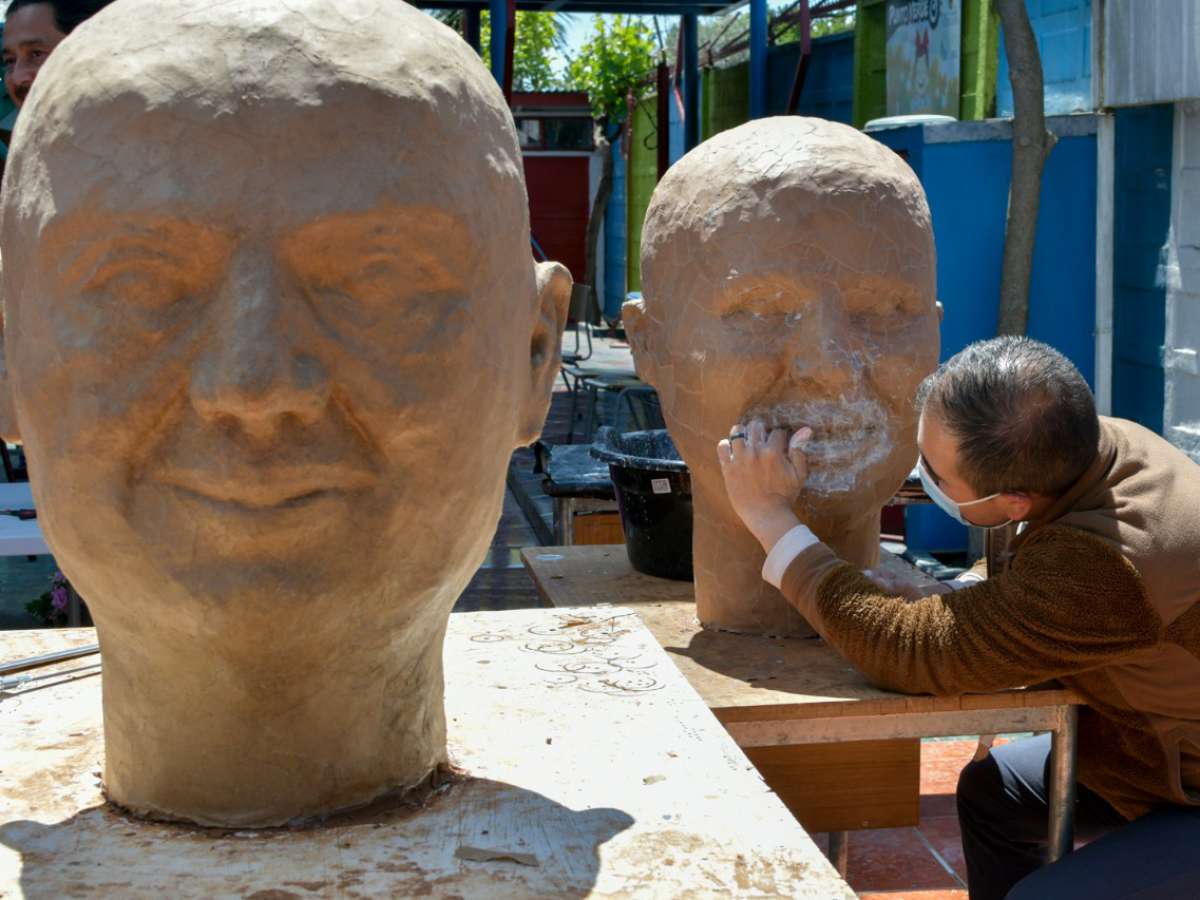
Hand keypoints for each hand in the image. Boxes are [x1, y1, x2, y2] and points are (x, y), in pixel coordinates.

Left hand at [717, 418, 812, 550]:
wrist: (765, 515)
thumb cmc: (784, 496)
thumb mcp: (798, 474)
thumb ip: (799, 451)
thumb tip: (805, 429)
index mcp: (773, 452)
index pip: (777, 431)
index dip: (780, 436)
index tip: (778, 442)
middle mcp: (755, 452)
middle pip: (756, 426)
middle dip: (761, 430)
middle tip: (762, 438)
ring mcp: (739, 459)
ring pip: (737, 432)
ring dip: (743, 433)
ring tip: (746, 440)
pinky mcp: (728, 468)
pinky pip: (722, 447)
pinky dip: (726, 445)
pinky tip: (732, 450)